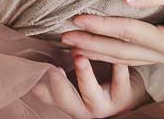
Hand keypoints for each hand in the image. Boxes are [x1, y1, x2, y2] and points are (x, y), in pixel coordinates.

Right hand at [31, 56, 147, 117]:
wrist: (131, 94)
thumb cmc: (99, 84)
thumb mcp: (75, 84)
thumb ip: (57, 78)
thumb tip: (32, 68)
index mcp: (72, 104)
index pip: (51, 98)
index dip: (42, 90)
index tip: (34, 78)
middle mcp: (86, 109)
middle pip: (68, 100)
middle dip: (59, 85)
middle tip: (52, 69)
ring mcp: (105, 104)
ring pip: (93, 93)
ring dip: (84, 75)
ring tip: (78, 57)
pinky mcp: (124, 95)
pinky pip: (119, 80)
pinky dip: (117, 67)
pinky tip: (113, 55)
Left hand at [60, 0, 163, 66]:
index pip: (128, 35)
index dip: (100, 26)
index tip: (75, 19)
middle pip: (123, 53)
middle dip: (92, 46)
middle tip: (63, 39)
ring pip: (128, 59)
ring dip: (100, 52)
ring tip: (73, 47)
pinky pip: (137, 57)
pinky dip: (116, 53)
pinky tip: (101, 49)